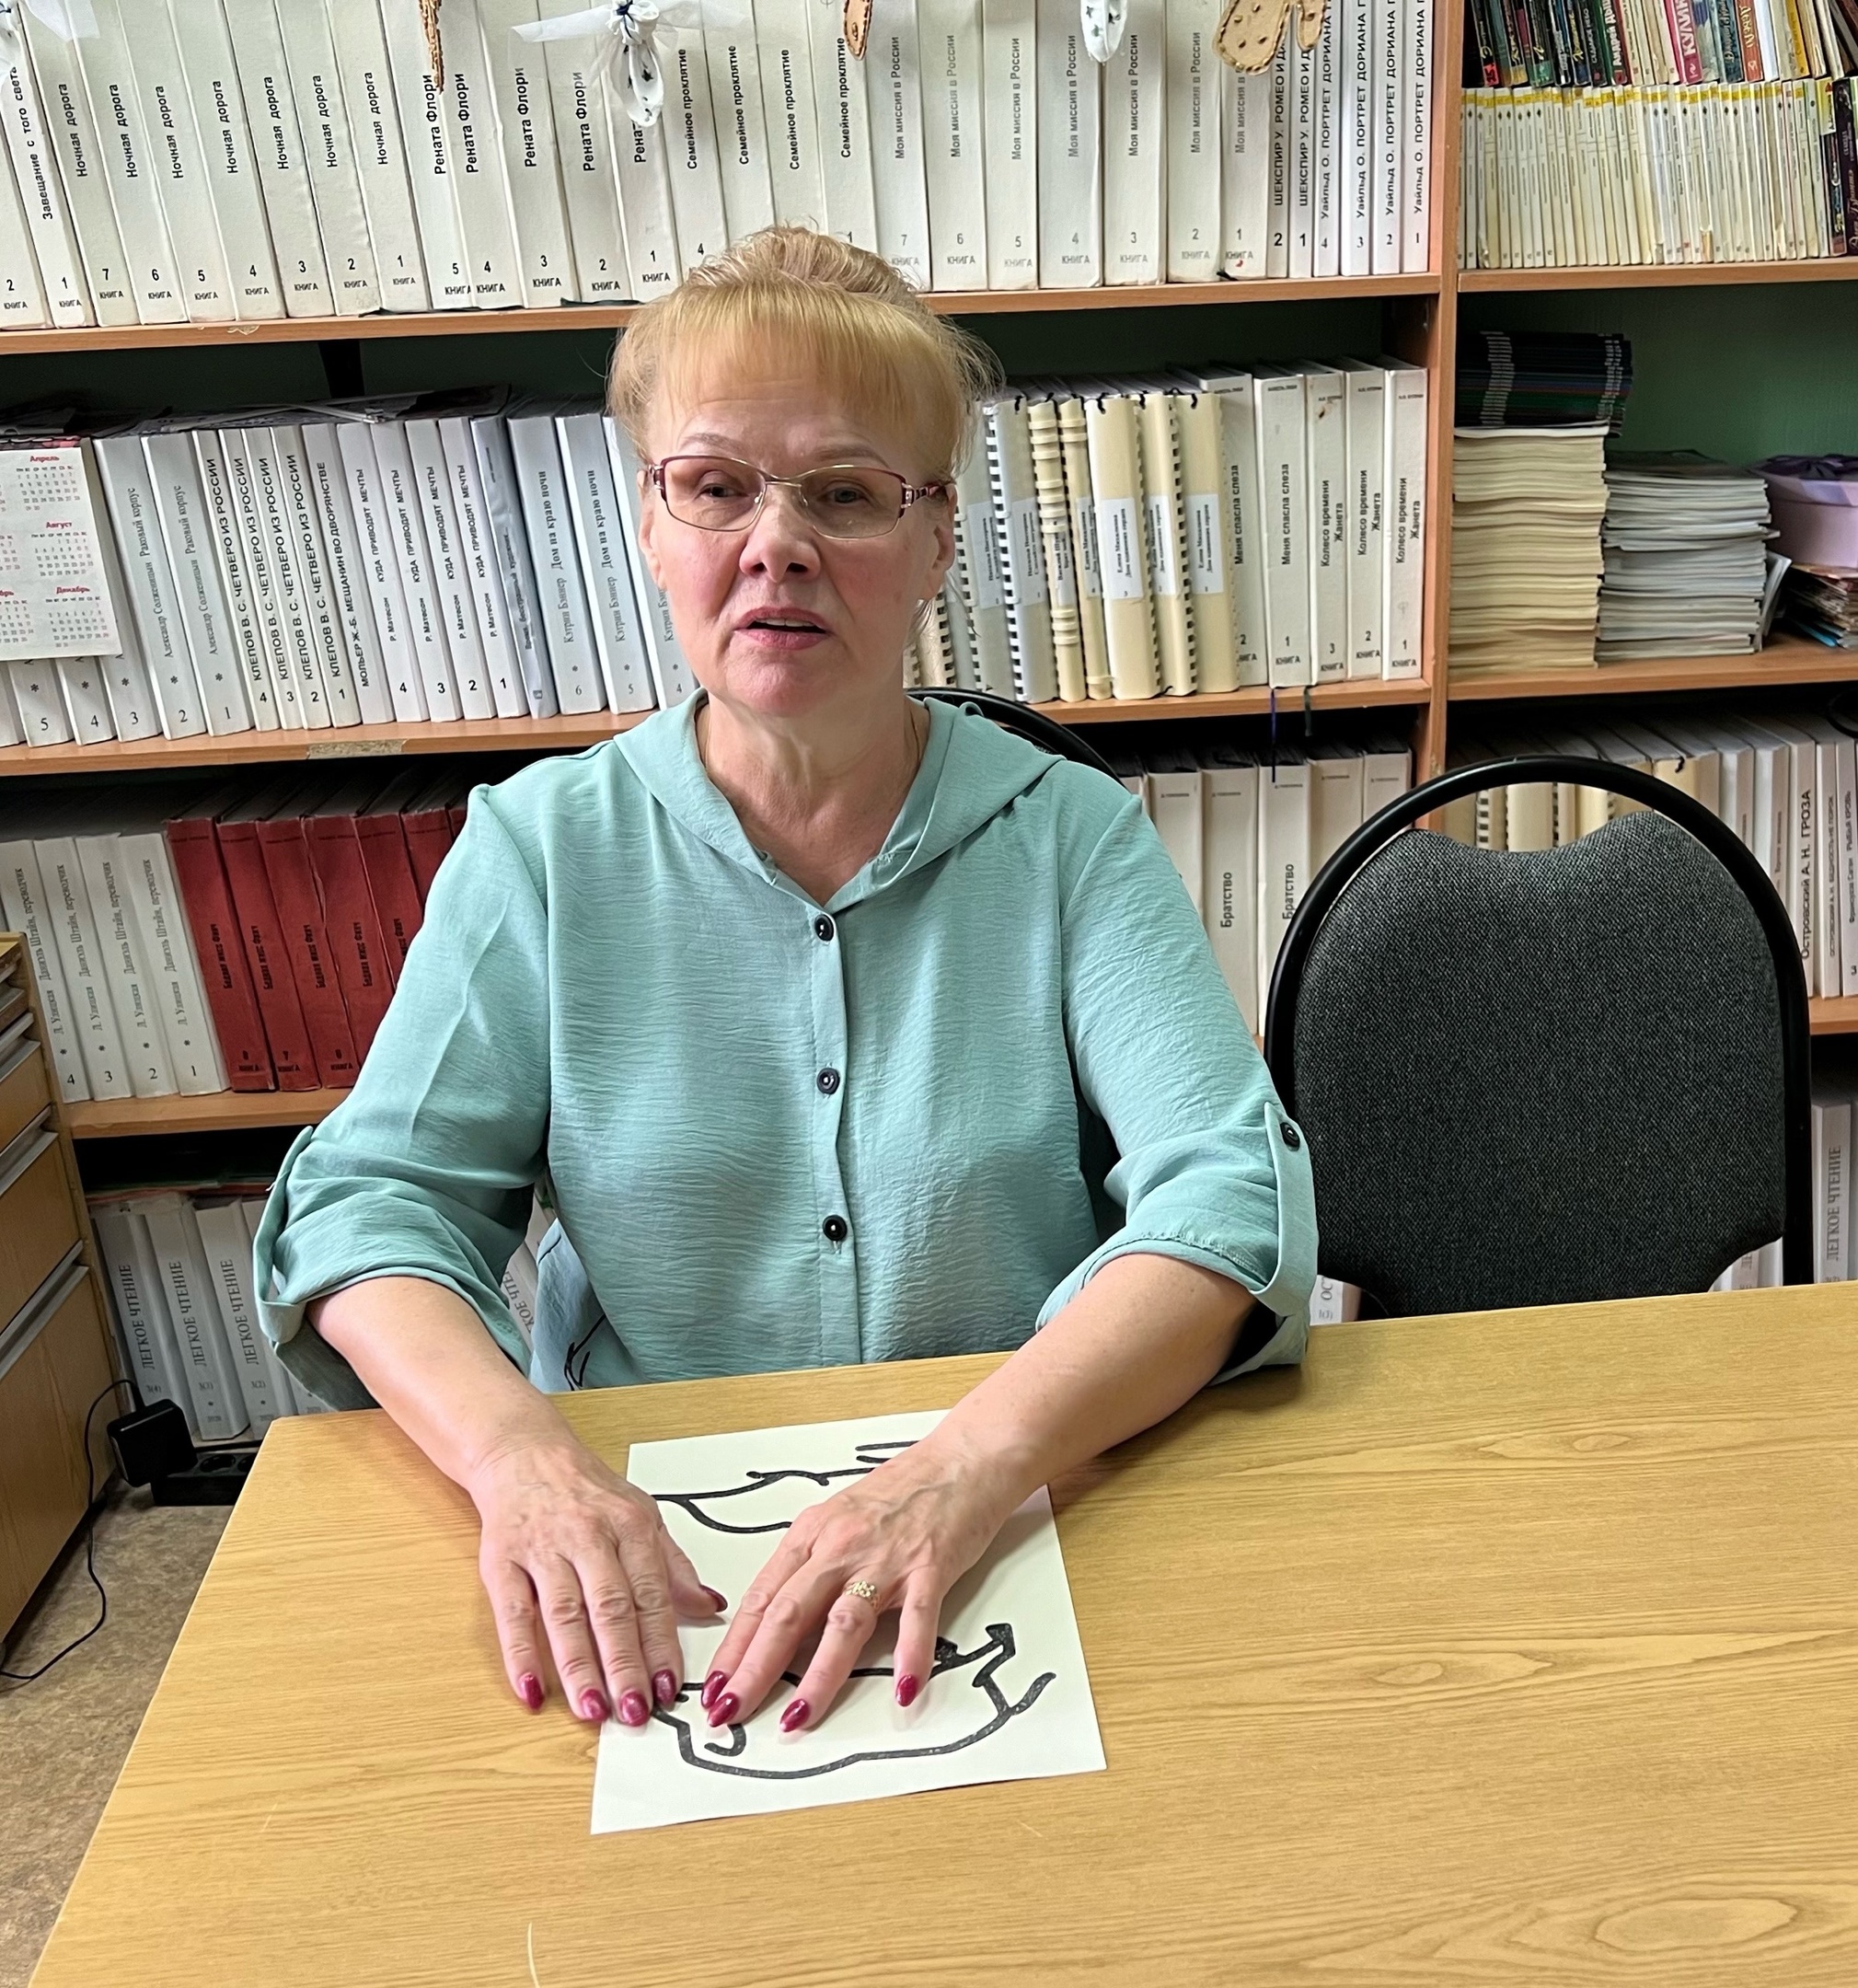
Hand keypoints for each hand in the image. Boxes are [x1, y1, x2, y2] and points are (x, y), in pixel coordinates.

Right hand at [469, 1435, 723, 1723]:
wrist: (523, 1453)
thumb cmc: (589, 1492)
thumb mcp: (642, 1513)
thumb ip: (673, 1566)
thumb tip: (712, 1606)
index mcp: (630, 1525)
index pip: (651, 1593)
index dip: (662, 1643)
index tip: (671, 1688)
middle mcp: (588, 1536)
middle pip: (610, 1607)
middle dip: (625, 1663)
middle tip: (636, 1711)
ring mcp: (542, 1548)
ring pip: (564, 1614)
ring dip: (579, 1667)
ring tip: (593, 1710)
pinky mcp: (500, 1560)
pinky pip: (510, 1613)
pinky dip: (519, 1655)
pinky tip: (531, 1692)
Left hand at [700, 1433, 1022, 1732]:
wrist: (960, 1460)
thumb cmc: (899, 1492)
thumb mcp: (838, 1521)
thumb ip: (809, 1568)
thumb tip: (774, 1623)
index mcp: (812, 1535)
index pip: (762, 1599)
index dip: (735, 1647)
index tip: (713, 1688)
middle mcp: (841, 1546)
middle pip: (788, 1614)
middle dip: (754, 1669)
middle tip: (729, 1712)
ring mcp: (886, 1559)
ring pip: (843, 1622)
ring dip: (817, 1676)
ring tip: (797, 1718)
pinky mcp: (931, 1568)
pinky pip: (918, 1618)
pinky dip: (910, 1657)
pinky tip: (904, 1692)